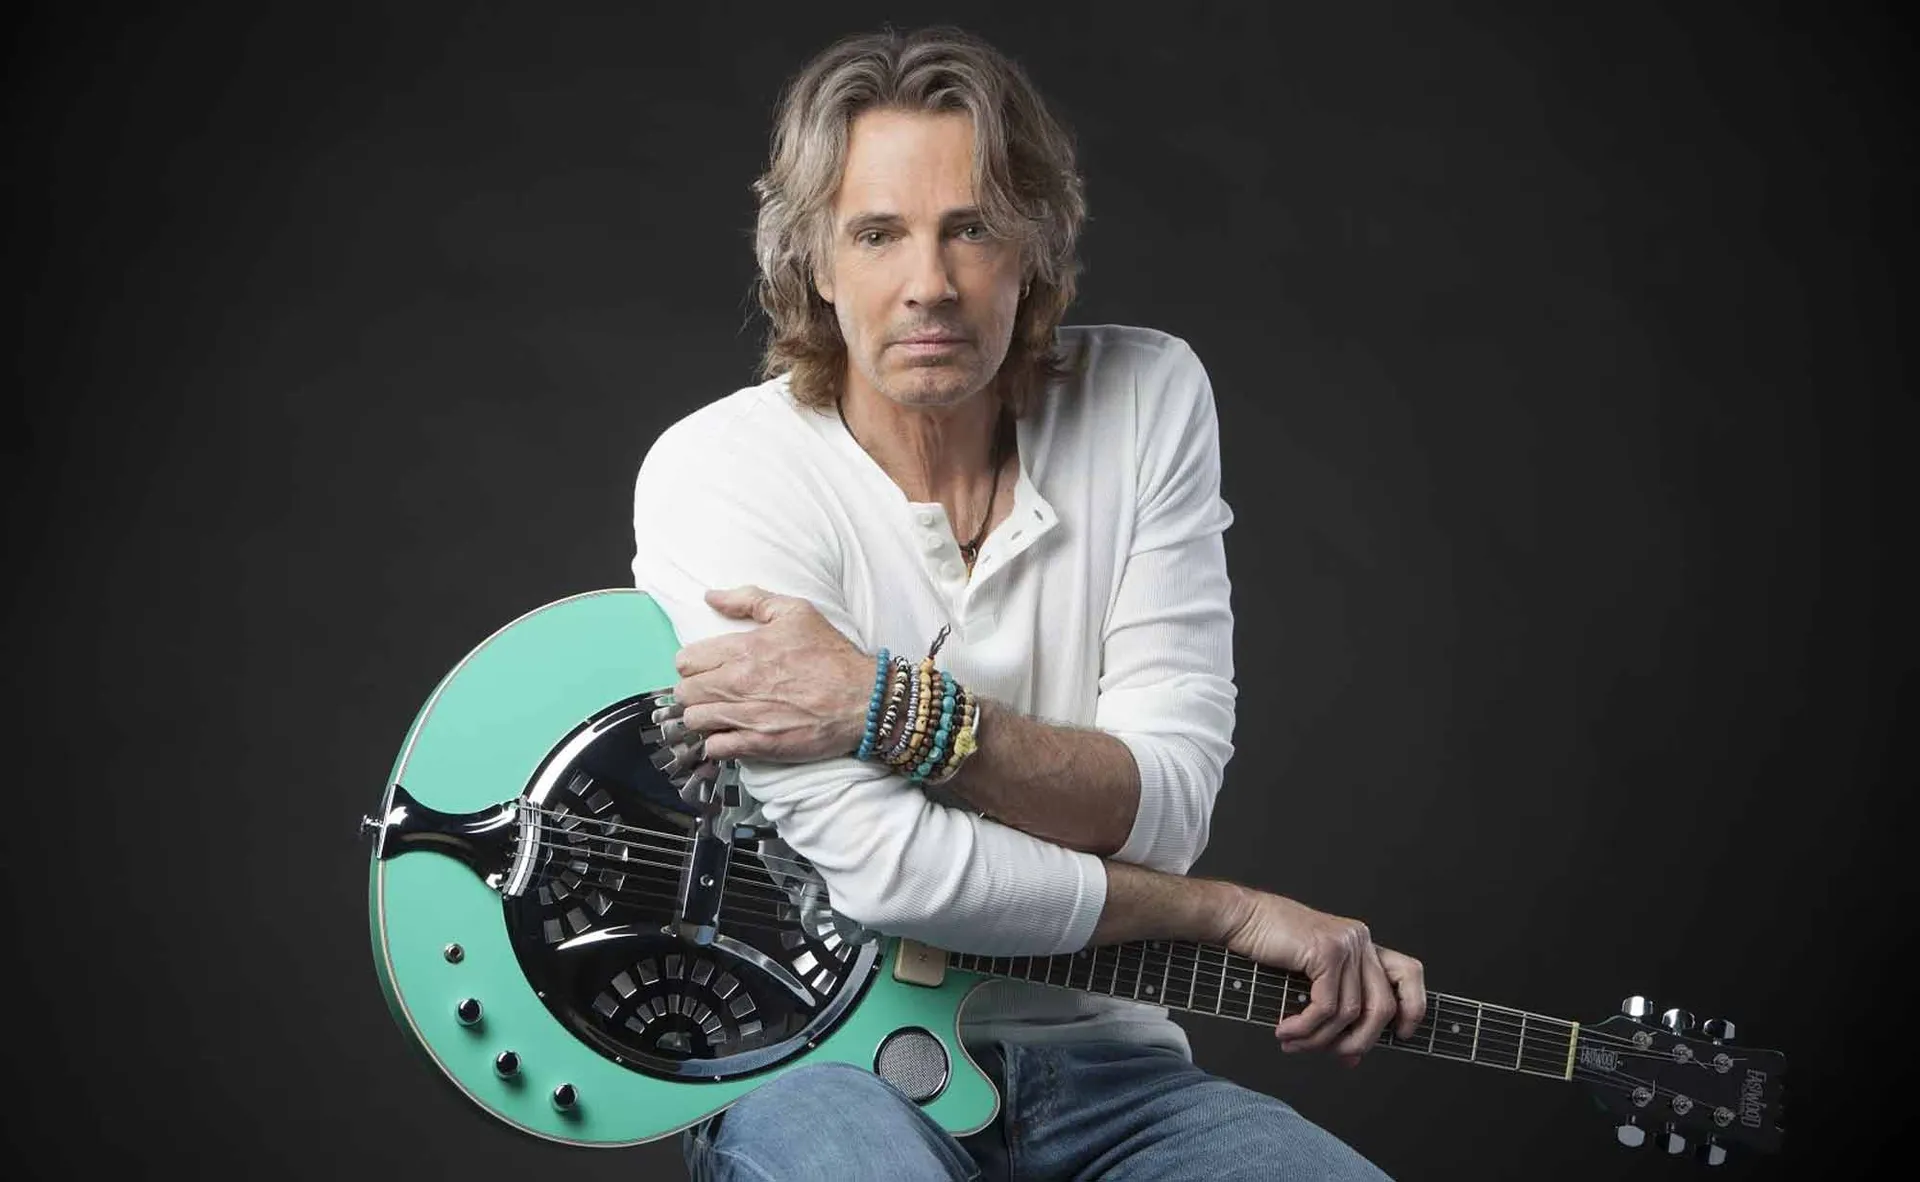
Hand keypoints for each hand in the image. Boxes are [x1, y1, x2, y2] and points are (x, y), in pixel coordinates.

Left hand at [669, 586, 873, 764]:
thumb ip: (749, 600)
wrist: (864, 699)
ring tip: (720, 715)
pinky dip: (717, 743)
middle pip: (684, 693)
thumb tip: (711, 597)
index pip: (685, 661)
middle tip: (713, 692)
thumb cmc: (832, 655)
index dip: (694, 665)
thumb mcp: (796, 611)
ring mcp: (746, 716)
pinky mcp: (758, 745)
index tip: (708, 669)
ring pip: (694, 721)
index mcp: (743, 649)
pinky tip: (731, 735)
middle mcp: (738, 683)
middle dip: (695, 691)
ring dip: (703, 718)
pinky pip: (714, 748)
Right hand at [1225, 891, 1425, 1067]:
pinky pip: (1325, 1007)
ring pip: (1350, 1013)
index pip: (1409, 972)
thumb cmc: (1268, 945)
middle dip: (1360, 1041)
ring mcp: (1346, 944)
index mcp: (1362, 944)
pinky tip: (1286, 1031)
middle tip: (1334, 1056)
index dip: (1413, 1006)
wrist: (1239, 918)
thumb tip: (1352, 1057)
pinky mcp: (1327, 952)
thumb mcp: (1310, 980)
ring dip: (1320, 1039)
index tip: (1401, 1035)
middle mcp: (1360, 941)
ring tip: (1294, 1045)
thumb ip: (1335, 1012)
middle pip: (1382, 1006)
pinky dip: (1306, 1028)